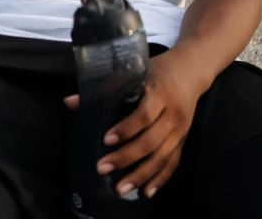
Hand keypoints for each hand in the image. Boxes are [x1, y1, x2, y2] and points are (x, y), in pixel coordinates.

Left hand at [64, 49, 204, 199]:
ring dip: (141, 174)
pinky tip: (146, 191)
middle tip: (103, 168)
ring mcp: (181, 129)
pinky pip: (173, 162)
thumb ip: (104, 88)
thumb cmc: (157, 70)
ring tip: (121, 188)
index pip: (144, 115)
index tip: (106, 140)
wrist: (191, 70)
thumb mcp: (133, 72)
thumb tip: (70, 102)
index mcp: (159, 92)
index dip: (126, 129)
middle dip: (127, 157)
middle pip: (151, 140)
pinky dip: (160, 178)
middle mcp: (173, 113)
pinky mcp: (183, 139)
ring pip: (162, 156)